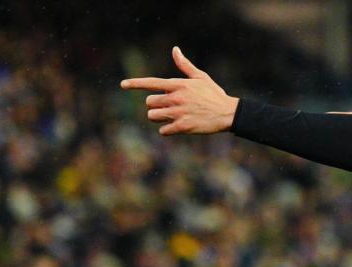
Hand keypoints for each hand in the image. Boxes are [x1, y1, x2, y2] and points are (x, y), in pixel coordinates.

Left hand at [120, 47, 238, 135]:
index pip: (151, 83)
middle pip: (150, 103)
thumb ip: (184, 65)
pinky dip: (167, 130)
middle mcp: (175, 98)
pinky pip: (163, 131)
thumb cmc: (214, 95)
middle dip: (155, 105)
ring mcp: (178, 113)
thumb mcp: (200, 77)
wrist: (228, 113)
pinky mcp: (183, 127)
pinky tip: (177, 127)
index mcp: (178, 84)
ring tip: (170, 117)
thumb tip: (175, 50)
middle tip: (167, 107)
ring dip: (159, 118)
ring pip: (153, 116)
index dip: (135, 84)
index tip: (123, 85)